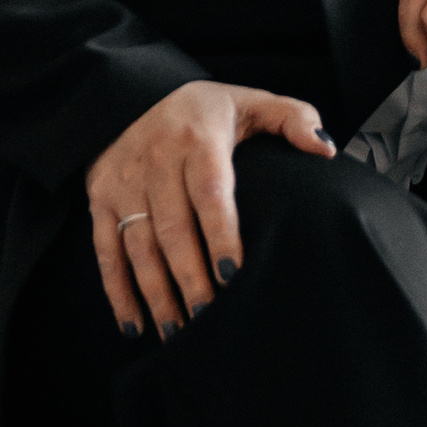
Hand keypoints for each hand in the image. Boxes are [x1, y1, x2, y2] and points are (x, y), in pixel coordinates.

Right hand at [85, 80, 333, 336]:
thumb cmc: (205, 109)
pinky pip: (106, 251)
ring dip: (157, 294)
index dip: (220, 234)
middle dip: (190, 279)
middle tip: (210, 319)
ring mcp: (123, 184)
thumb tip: (326, 148)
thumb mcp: (251, 100)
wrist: (131, 92)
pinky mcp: (100, 199)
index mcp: (197, 139)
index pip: (209, 192)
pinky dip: (118, 291)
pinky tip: (136, 325)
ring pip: (139, 247)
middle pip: (172, 229)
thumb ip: (294, 118)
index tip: (234, 274)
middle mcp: (156, 162)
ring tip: (179, 333)